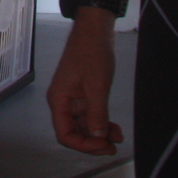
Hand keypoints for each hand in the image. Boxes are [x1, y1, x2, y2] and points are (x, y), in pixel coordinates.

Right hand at [47, 12, 120, 154]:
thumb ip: (96, 112)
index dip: (83, 144)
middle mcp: (64, 102)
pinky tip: (115, 128)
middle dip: (93, 142)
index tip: (103, 146)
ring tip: (118, 137)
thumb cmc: (91, 53)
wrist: (95, 30)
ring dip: (99, 134)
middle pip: (74, 132)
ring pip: (84, 125)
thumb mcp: (97, 85)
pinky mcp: (84, 95)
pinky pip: (91, 116)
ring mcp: (74, 99)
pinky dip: (102, 123)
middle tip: (113, 146)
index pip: (65, 134)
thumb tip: (97, 136)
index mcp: (59, 100)